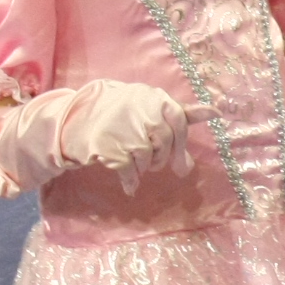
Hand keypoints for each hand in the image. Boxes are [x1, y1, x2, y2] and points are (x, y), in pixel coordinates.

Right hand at [0, 81, 192, 198]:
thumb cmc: (117, 113)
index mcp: (154, 101)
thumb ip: (177, 117)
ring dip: (144, 166)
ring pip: (151, 161)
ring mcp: (130, 133)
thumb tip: (208, 126)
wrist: (72, 119)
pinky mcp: (114, 151)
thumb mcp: (146, 107)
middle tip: (151, 158)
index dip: (188, 127)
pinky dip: (130, 180)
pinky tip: (128, 183)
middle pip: (168, 146)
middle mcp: (145, 114)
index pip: (180, 119)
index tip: (212, 116)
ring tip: (130, 158)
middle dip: (163, 157)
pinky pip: (131, 173)